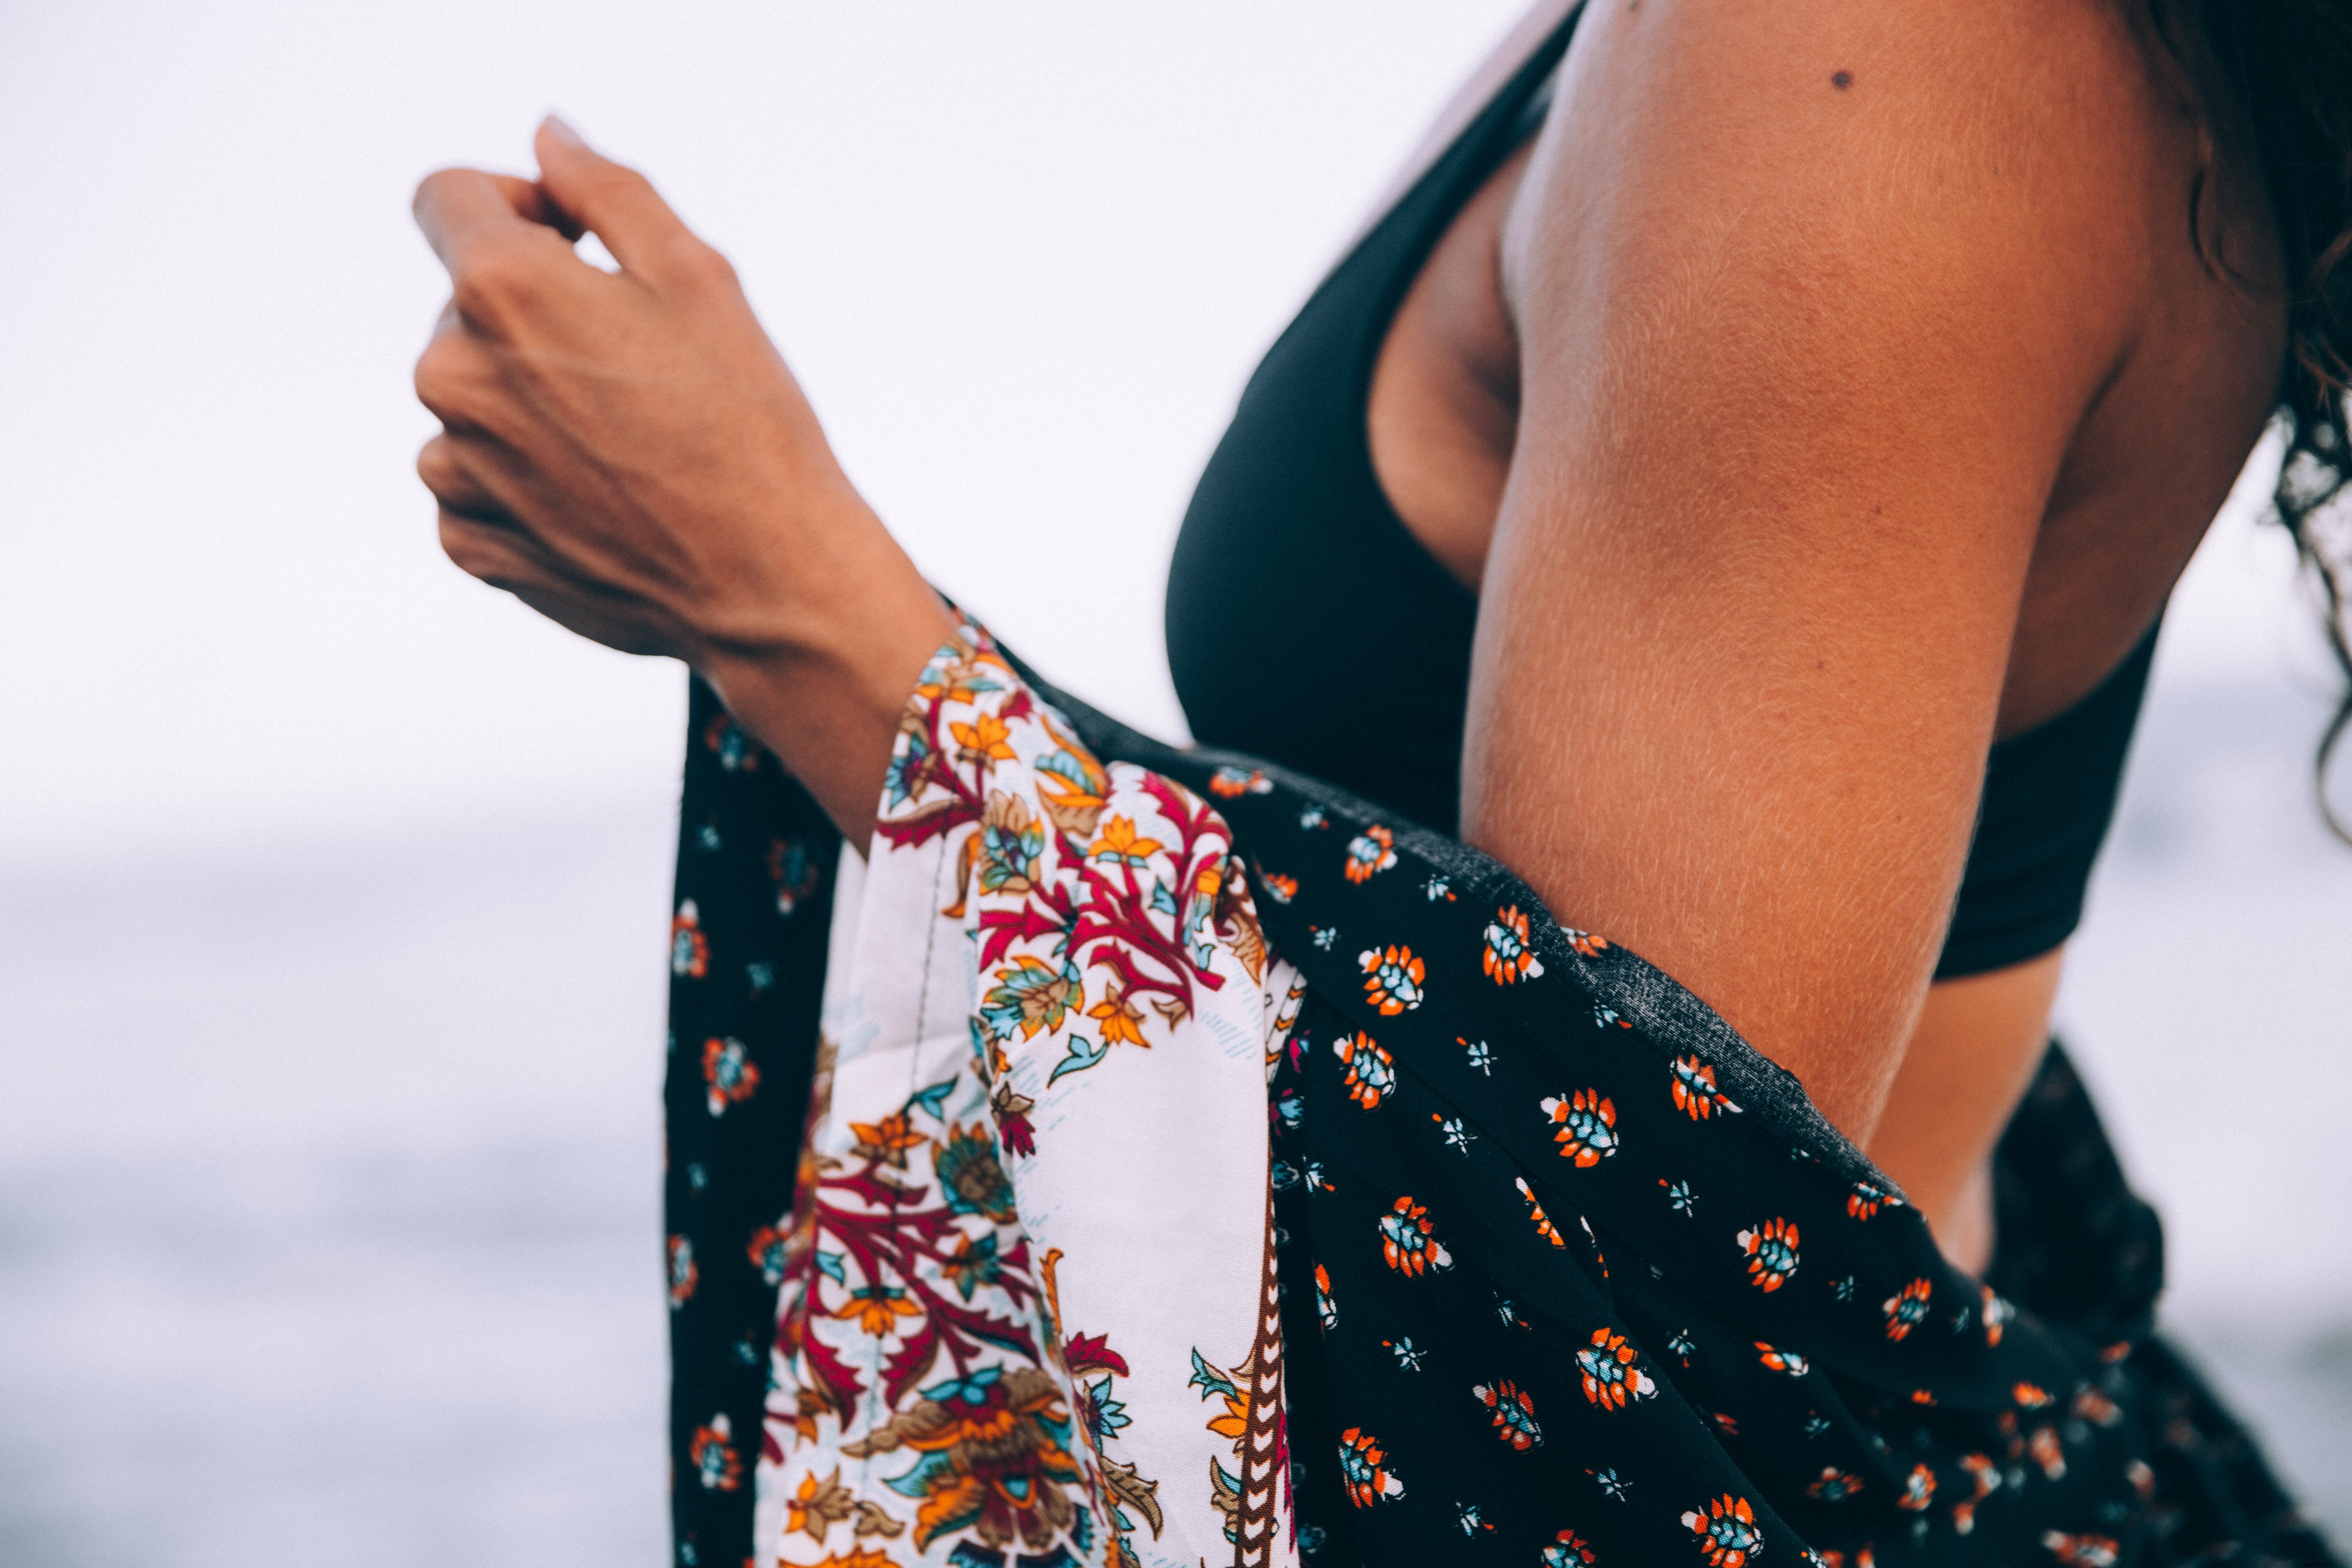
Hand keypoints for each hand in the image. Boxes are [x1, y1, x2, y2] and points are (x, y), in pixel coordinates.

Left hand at [411, 117, 951, 839]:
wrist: (770, 583)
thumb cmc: (749, 428)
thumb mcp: (698, 275)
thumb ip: (606, 189)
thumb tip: (548, 143)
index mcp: (501, 290)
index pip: (446, 198)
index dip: (513, 205)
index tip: (572, 243)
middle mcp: (452, 376)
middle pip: (465, 308)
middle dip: (535, 318)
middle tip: (638, 370)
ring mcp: (454, 468)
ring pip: (472, 400)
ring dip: (531, 404)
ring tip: (626, 444)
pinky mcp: (471, 541)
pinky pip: (477, 484)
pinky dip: (527, 481)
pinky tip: (606, 498)